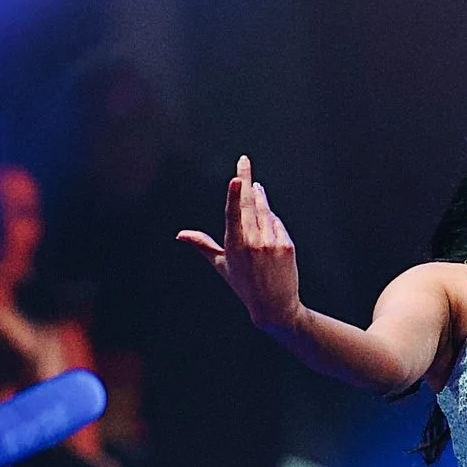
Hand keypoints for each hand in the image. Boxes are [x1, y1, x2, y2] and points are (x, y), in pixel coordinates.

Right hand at [176, 156, 303, 333]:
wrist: (275, 306)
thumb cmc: (243, 284)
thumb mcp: (220, 265)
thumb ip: (202, 244)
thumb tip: (180, 234)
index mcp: (234, 246)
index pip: (233, 215)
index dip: (234, 195)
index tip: (237, 178)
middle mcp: (253, 243)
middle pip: (250, 204)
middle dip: (246, 180)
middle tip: (244, 160)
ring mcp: (272, 243)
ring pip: (264, 211)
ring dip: (259, 198)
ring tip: (255, 189)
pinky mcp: (287, 245)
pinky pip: (277, 223)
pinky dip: (271, 221)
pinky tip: (267, 227)